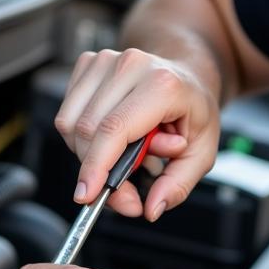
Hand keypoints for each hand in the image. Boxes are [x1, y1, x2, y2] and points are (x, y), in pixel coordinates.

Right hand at [54, 48, 220, 220]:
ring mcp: (106, 61)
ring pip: (71, 125)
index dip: (96, 166)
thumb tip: (151, 208)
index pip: (114, 129)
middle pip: (88, 131)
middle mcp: (131, 65)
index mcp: (163, 84)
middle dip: (96, 170)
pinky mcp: (87, 64)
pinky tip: (107, 135)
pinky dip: (81, 137)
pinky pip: (67, 115)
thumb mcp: (201, 153)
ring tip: (121, 153)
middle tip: (121, 190)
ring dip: (88, 153)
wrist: (186, 73)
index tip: (87, 195)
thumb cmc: (191, 110)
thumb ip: (177, 185)